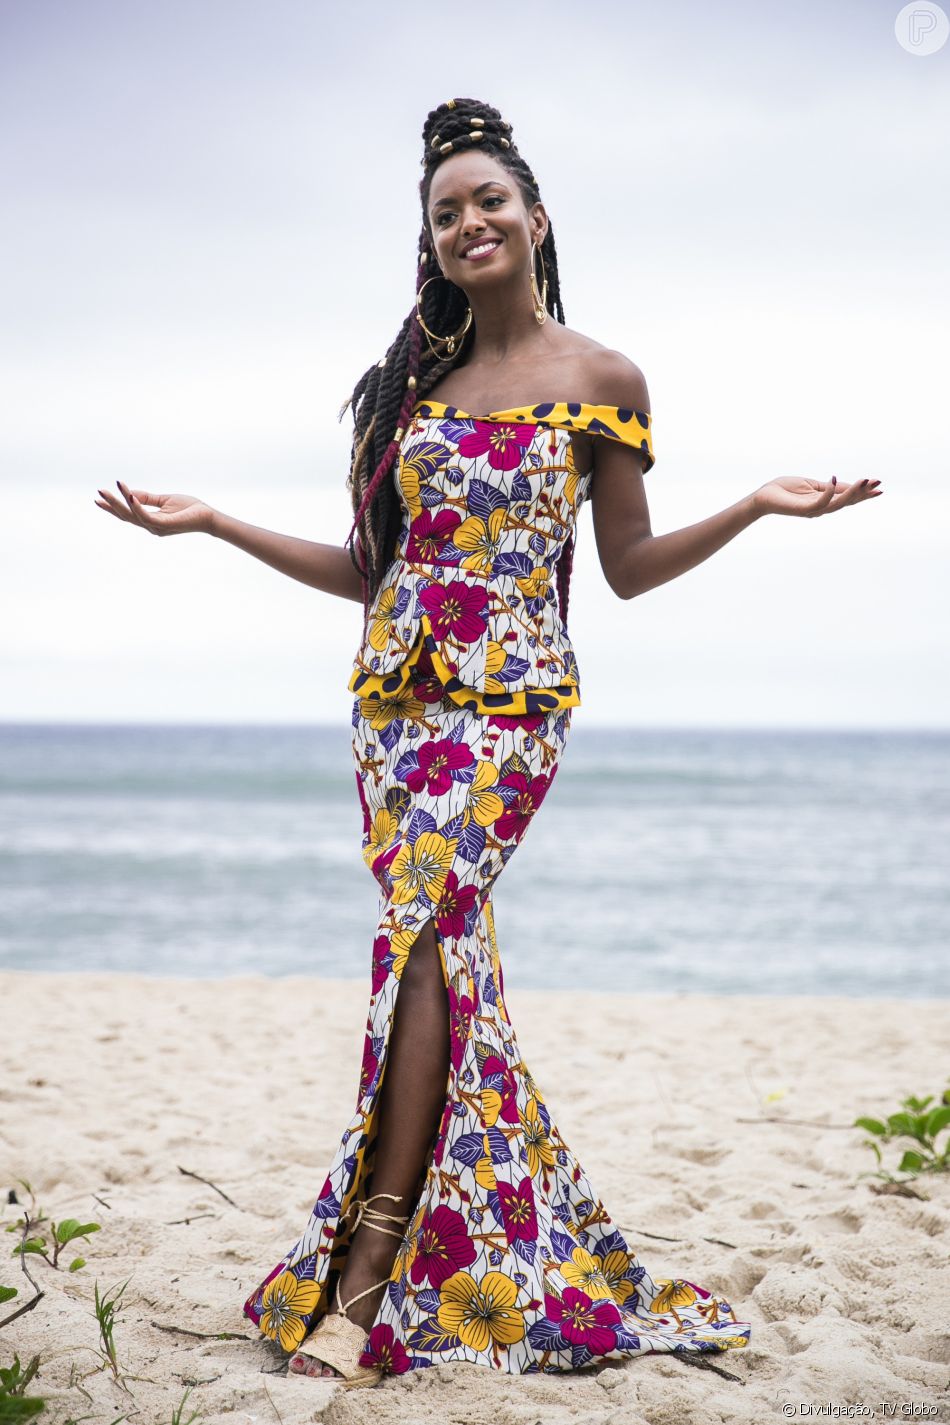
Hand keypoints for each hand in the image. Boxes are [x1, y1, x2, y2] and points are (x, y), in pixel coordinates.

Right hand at [94, 480, 215, 534]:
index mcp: (151, 521)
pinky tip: (129, 495)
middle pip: (126, 516)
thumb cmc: (190, 508)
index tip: (99, 499)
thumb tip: (130, 493)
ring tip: (110, 489)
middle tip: (98, 493)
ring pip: (133, 515)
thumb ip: (148, 498)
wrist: (208, 516)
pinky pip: (146, 515)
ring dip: (120, 502)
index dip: (113, 507)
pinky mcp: (165, 525)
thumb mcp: (164, 500)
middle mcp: (151, 526)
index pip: (128, 515)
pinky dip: (136, 505)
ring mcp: (157, 527)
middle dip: (111, 505)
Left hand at [751, 475, 881, 518]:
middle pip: (847, 503)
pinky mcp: (803, 510)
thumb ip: (831, 486)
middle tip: (877, 484)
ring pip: (837, 504)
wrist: (764, 496)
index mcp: (825, 502)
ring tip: (864, 481)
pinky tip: (833, 479)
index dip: (864, 494)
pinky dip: (828, 492)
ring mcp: (813, 510)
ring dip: (851, 493)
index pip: (848, 499)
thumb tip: (851, 483)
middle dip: (863, 494)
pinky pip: (820, 502)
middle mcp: (822, 509)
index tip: (880, 486)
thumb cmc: (786, 489)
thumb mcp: (814, 484)